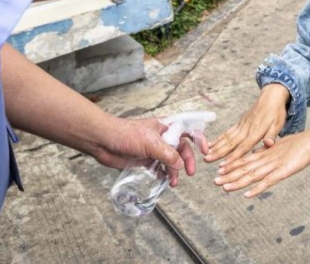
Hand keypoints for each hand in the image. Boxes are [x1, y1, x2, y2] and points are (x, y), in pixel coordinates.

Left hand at [94, 116, 209, 187]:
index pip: (188, 129)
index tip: (205, 150)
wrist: (104, 142)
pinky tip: (163, 180)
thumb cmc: (126, 134)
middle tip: (189, 172)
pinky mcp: (145, 159)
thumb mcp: (151, 144)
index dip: (199, 138)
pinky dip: (163, 174)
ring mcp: (154, 149)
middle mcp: (162, 137)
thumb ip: (168, 154)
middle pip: (182, 148)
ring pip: (171, 160)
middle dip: (186, 160)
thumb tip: (179, 165)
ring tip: (172, 182)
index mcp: (166, 127)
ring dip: (174, 171)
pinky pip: (160, 167)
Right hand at [205, 84, 288, 164]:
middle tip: (206, 160)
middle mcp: (246, 129)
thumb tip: (269, 144)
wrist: (271, 95)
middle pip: (230, 143)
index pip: (243, 147)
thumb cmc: (276, 112)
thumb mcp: (278, 124)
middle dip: (218, 152)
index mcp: (256, 132)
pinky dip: (218, 139)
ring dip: (215, 147)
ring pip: (226, 138)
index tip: (223, 165)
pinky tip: (210, 144)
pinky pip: (227, 132)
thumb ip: (272, 135)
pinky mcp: (239, 123)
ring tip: (205, 155)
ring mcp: (241, 126)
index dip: (233, 157)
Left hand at [214, 127, 309, 196]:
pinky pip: (268, 181)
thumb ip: (267, 151)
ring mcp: (274, 165)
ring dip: (238, 182)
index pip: (246, 159)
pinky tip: (248, 195)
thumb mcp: (279, 147)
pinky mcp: (283, 171)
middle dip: (229, 175)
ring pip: (252, 175)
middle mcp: (266, 159)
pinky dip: (257, 189)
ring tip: (224, 187)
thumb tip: (256, 154)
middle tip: (215, 181)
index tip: (220, 169)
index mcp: (265, 153)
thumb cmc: (298, 144)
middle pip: (245, 168)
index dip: (232, 164)